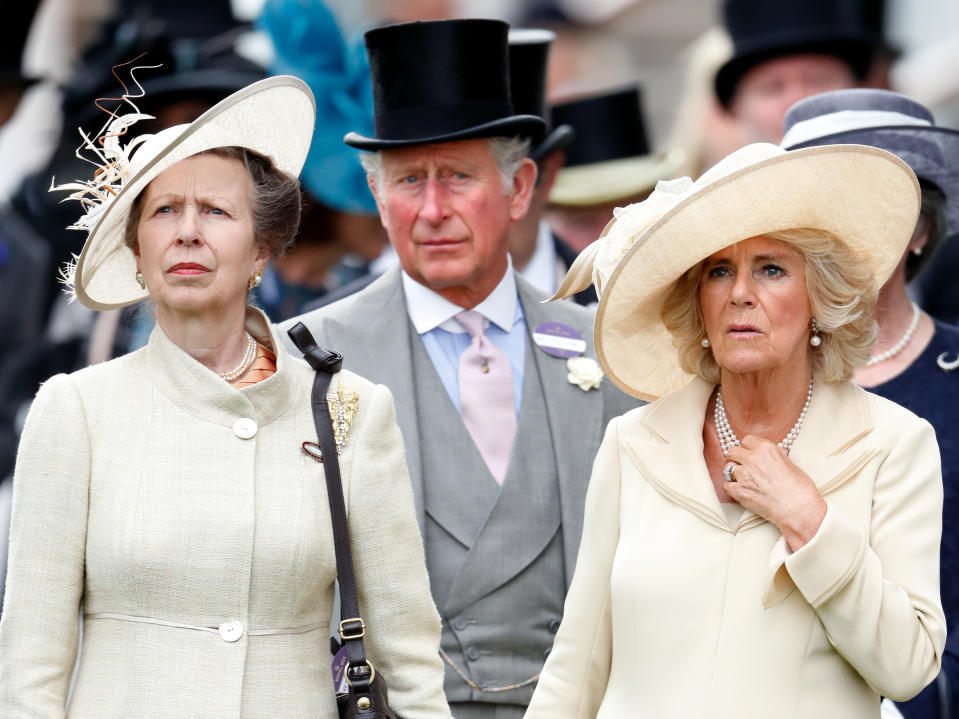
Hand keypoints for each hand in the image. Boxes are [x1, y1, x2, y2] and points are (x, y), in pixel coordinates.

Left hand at [725, 435, 825, 550]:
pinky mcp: (739, 491)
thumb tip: (766, 456)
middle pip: (733, 451)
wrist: (799, 510)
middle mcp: (753, 459)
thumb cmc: (801, 490)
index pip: (747, 440)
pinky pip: (726, 485)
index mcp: (767, 449)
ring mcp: (744, 475)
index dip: (748, 448)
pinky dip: (732, 487)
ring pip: (728, 468)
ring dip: (734, 473)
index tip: (750, 453)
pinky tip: (741, 490)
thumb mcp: (790, 464)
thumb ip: (774, 457)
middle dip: (737, 458)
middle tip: (742, 465)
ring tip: (743, 479)